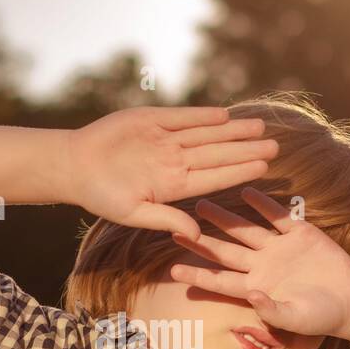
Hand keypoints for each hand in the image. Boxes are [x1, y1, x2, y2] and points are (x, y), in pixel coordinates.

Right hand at [62, 106, 277, 236]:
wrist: (74, 165)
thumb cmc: (101, 195)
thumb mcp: (134, 213)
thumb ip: (166, 219)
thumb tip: (195, 233)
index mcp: (173, 186)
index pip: (215, 178)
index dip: (239, 171)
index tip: (264, 168)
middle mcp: (174, 161)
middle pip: (217, 154)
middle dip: (246, 149)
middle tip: (275, 145)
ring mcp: (164, 140)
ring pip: (206, 134)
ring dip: (233, 130)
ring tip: (259, 126)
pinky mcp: (151, 120)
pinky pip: (182, 117)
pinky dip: (203, 116)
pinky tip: (225, 115)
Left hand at [169, 187, 349, 338]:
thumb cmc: (321, 317)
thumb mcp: (297, 319)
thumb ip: (273, 310)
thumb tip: (251, 295)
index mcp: (256, 288)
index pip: (221, 281)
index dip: (198, 276)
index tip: (173, 271)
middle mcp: (262, 266)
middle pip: (225, 251)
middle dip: (200, 241)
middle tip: (174, 229)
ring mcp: (279, 248)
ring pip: (246, 229)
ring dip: (224, 218)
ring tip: (201, 204)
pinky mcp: (300, 234)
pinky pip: (278, 216)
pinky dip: (264, 203)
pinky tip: (247, 190)